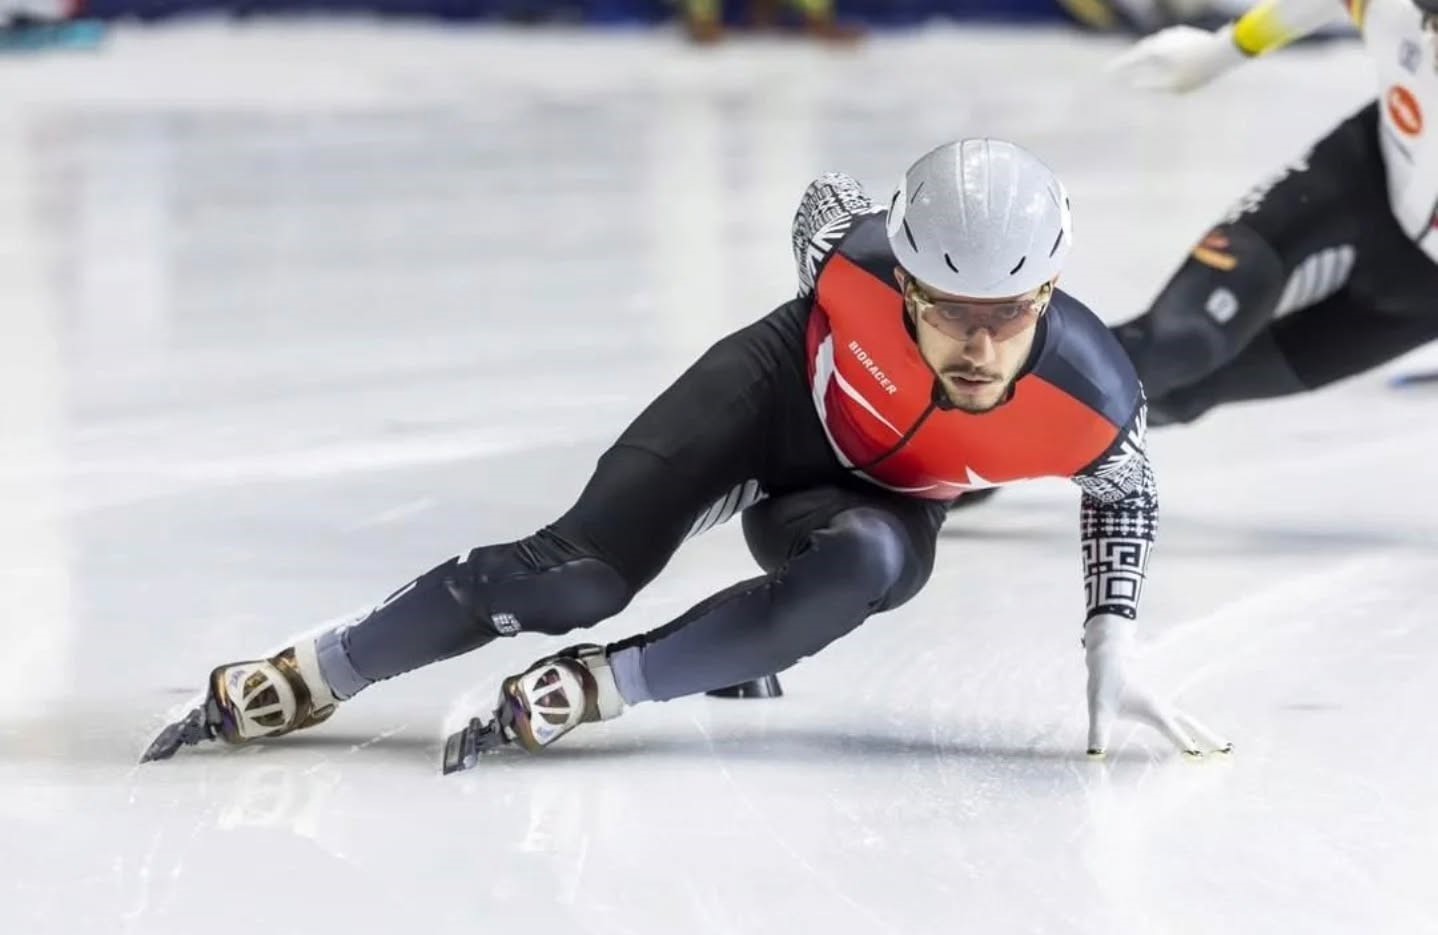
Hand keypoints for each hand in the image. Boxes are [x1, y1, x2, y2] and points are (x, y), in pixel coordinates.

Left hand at [1084, 613, 1231, 757]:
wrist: (1107, 660)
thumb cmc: (1104, 684)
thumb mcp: (1099, 712)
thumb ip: (1097, 734)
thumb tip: (1094, 755)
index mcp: (1154, 711)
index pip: (1176, 734)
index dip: (1188, 747)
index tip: (1201, 761)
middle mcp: (1163, 708)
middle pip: (1192, 725)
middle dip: (1209, 738)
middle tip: (1228, 752)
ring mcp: (1161, 704)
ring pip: (1188, 720)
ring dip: (1203, 732)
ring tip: (1219, 745)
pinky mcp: (1156, 703)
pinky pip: (1179, 718)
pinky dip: (1190, 728)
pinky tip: (1190, 735)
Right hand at [1105, 24, 1247, 93]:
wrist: (1225, 52)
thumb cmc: (1198, 72)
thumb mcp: (1171, 86)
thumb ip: (1151, 84)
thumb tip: (1135, 82)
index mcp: (1155, 49)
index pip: (1131, 59)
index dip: (1118, 66)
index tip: (1106, 72)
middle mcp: (1163, 38)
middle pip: (1143, 49)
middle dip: (1133, 58)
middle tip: (1121, 65)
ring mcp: (1177, 34)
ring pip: (1157, 43)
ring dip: (1149, 52)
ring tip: (1142, 58)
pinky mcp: (1190, 34)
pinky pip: (1171, 43)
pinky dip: (1165, 50)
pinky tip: (1166, 53)